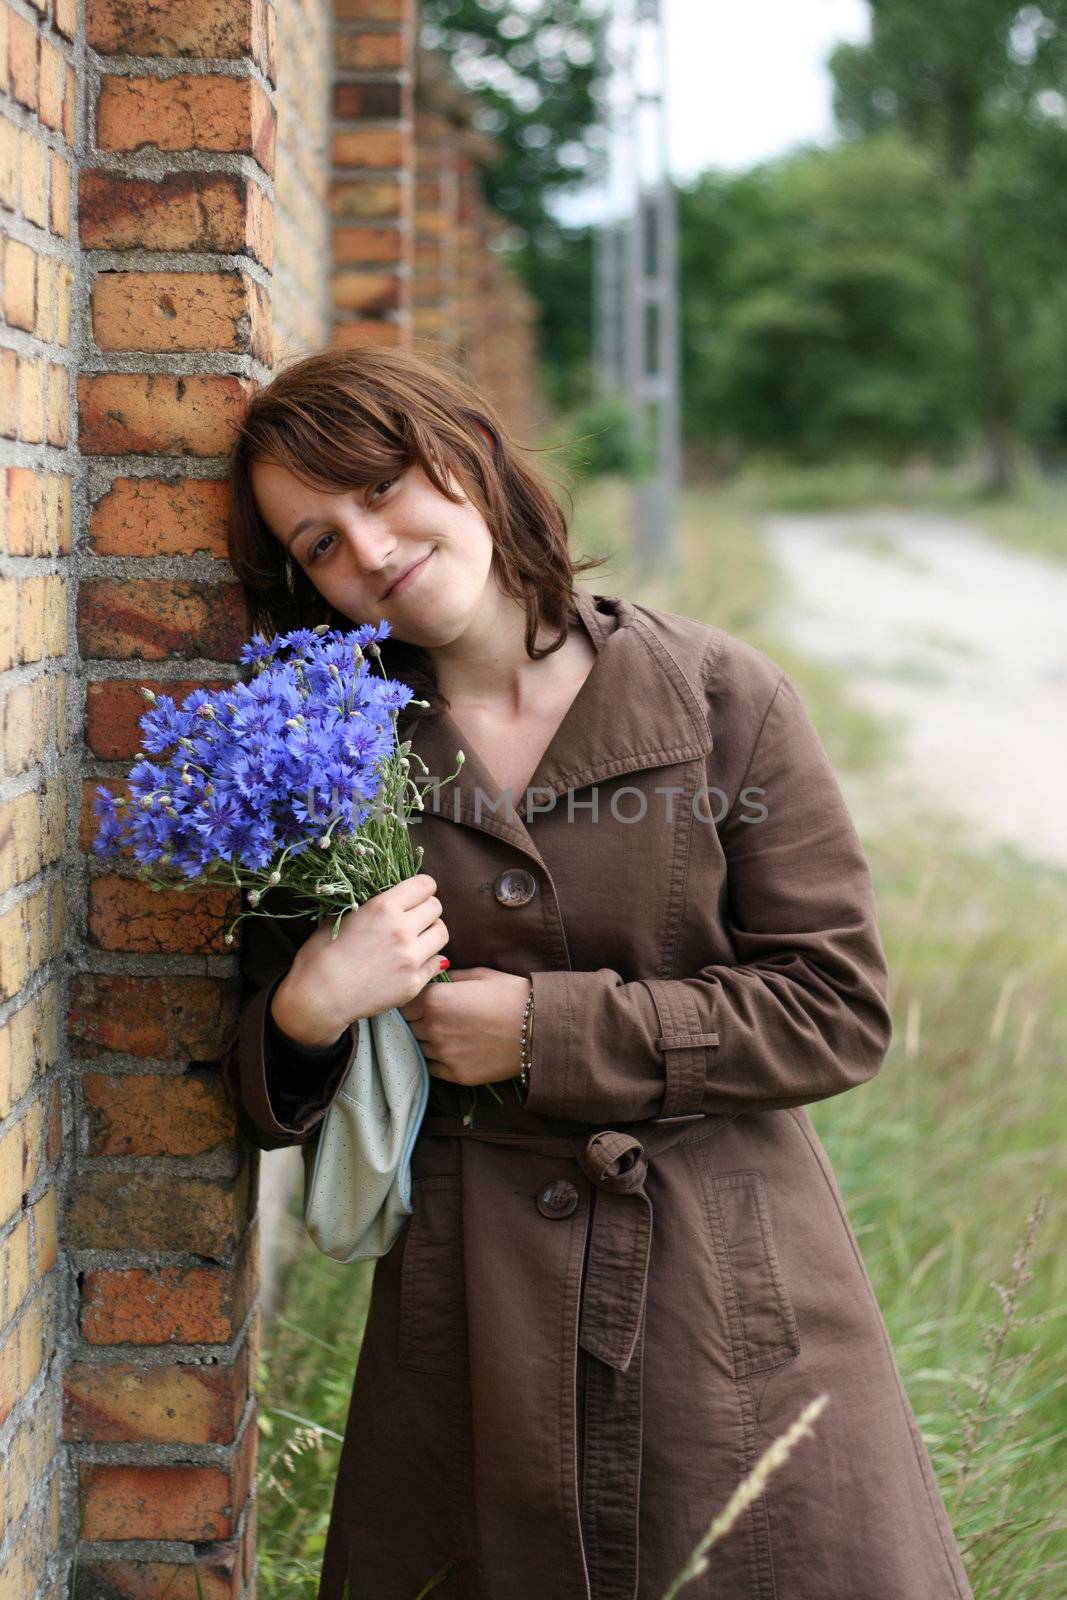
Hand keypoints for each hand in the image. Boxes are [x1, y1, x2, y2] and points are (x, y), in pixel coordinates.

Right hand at [273, 875, 447, 1045]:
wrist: (318, 999)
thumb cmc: (321, 956)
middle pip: (436, 907)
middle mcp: (402, 930)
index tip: (415, 896)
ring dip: (431, 933)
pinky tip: (410, 963)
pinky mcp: (415, 983)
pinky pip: (436, 962)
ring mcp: (411, 958)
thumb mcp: (340, 918)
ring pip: (442, 933)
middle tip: (414, 919)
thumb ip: (369, 906)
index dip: (421, 888)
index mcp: (383, 907)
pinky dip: (427, 960)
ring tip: (416, 939)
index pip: (425, 885)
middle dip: (426, 910)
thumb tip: (387, 901)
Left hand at [398, 966, 531, 1086]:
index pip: (405, 1003)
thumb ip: (449, 977)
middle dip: (420, 1020)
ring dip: (430, 1040)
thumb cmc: (511, 995)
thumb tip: (433, 977)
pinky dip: (439, 1059)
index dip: (414, 1001)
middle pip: (410, 1026)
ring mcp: (444, 1054)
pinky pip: (433, 1067)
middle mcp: (433, 1028)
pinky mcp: (456, 1074)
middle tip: (440, 1017)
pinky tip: (456, 1050)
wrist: (538, 1029)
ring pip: (420, 1047)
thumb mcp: (479, 975)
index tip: (425, 1000)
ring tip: (452, 1033)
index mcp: (435, 1000)